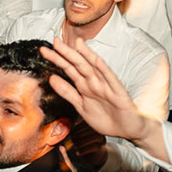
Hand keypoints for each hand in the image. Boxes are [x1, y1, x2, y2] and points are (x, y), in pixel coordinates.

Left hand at [39, 33, 153, 145]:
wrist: (127, 130)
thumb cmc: (107, 117)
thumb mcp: (81, 106)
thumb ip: (67, 92)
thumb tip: (51, 78)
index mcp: (85, 86)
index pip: (69, 69)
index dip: (57, 60)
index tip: (44, 51)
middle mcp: (95, 83)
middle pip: (79, 65)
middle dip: (67, 53)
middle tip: (55, 41)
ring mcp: (107, 86)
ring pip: (94, 69)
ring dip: (85, 56)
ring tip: (76, 44)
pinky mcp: (118, 93)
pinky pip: (110, 80)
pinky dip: (104, 70)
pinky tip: (97, 60)